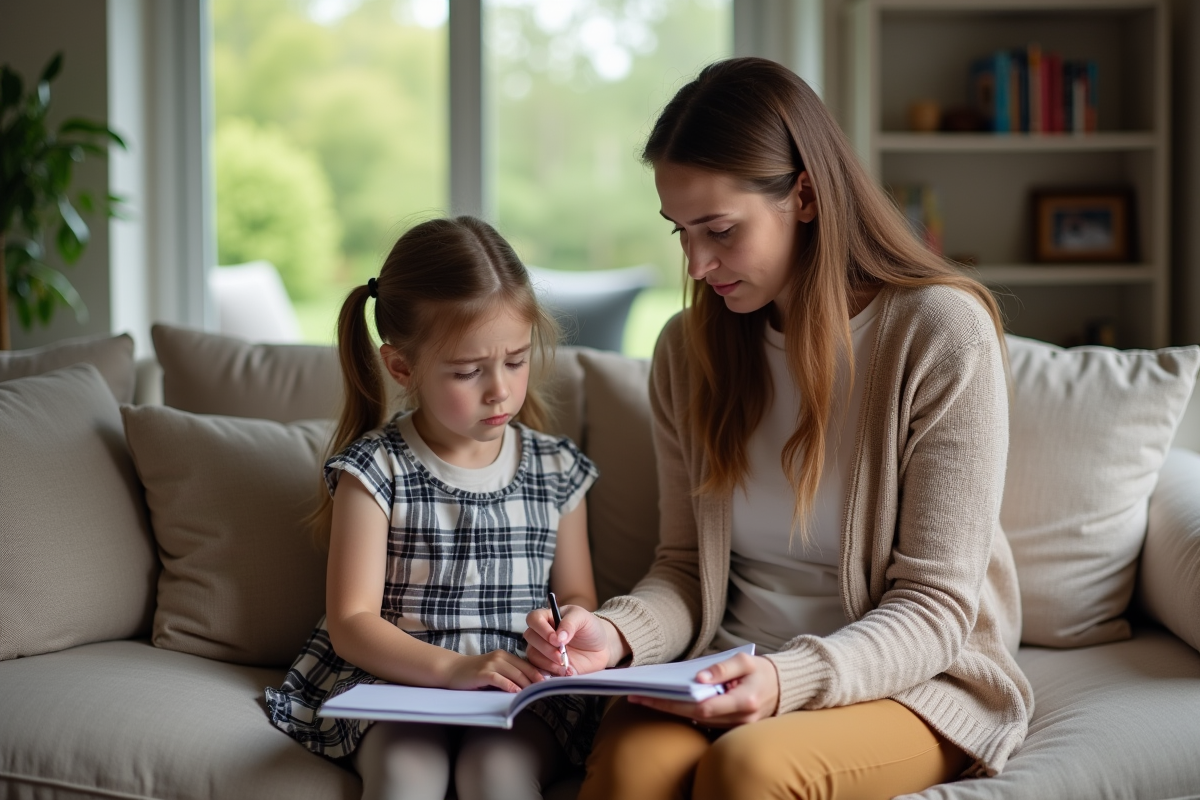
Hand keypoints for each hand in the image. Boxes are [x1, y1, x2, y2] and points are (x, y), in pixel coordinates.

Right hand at [443, 650, 544, 692]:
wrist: (452, 670)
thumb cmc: (475, 674)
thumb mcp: (495, 672)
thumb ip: (510, 676)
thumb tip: (530, 687)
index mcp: (505, 656)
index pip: (527, 665)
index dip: (541, 673)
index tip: (553, 681)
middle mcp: (500, 657)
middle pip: (524, 669)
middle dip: (537, 680)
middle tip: (549, 689)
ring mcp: (491, 664)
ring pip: (514, 673)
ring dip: (526, 684)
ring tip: (536, 693)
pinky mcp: (482, 673)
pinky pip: (499, 679)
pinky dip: (509, 685)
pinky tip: (516, 693)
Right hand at [524, 605, 623, 675]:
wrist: (600, 648)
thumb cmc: (590, 628)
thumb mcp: (583, 618)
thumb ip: (570, 623)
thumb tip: (558, 637)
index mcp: (548, 617)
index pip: (533, 619)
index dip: (541, 629)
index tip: (556, 639)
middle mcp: (542, 633)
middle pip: (530, 637)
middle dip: (546, 648)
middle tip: (562, 654)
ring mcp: (543, 650)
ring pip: (532, 655)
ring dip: (547, 662)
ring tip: (565, 666)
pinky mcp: (547, 666)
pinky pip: (539, 670)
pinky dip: (549, 673)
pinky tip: (564, 673)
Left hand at [629, 653, 779, 726]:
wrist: (783, 687)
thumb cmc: (762, 670)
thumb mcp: (745, 660)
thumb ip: (722, 668)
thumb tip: (698, 678)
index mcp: (744, 701)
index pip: (702, 707)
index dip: (675, 703)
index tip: (651, 695)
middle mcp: (740, 719)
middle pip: (695, 717)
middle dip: (665, 707)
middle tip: (638, 697)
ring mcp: (737, 728)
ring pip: (697, 722)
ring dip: (672, 711)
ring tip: (647, 698)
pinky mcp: (732, 728)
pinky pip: (704, 723)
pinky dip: (686, 714)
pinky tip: (668, 703)